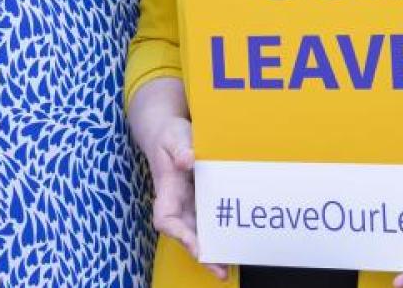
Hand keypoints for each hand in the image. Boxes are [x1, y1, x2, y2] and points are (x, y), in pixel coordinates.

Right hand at [147, 116, 229, 280]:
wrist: (168, 133)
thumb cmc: (169, 135)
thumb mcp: (174, 137)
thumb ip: (180, 148)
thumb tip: (187, 161)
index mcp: (167, 190)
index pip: (166, 220)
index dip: (179, 236)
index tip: (195, 247)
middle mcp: (177, 203)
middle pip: (185, 235)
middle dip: (201, 254)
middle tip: (220, 270)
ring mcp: (189, 204)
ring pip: (198, 233)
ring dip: (212, 250)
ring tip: (229, 267)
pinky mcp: (201, 201)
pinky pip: (210, 221)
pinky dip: (220, 234)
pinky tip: (236, 243)